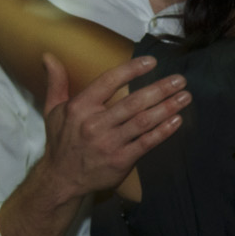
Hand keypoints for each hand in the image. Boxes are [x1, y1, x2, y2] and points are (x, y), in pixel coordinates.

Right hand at [38, 53, 187, 201]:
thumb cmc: (61, 141)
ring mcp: (109, 143)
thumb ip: (56, 82)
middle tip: (179, 80)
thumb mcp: (53, 110)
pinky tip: (177, 120)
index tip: (152, 61)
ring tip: (185, 97)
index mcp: (80, 108)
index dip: (131, 70)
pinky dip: (163, 132)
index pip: (109, 82)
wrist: (61, 179)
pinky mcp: (121, 160)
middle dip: (159, 89)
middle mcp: (95, 124)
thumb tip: (49, 56)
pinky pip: (146, 143)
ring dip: (167, 108)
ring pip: (143, 122)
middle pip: (133, 102)